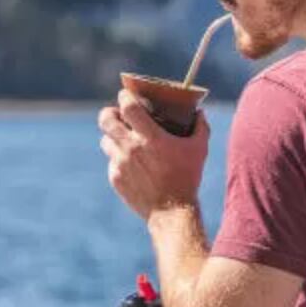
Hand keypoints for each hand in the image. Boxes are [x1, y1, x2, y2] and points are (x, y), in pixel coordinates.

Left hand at [98, 89, 209, 220]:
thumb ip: (200, 127)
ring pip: (105, 140)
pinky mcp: (115, 178)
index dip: (124, 96)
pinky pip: (111, 161)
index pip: (127, 106)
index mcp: (150, 137)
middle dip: (110, 113)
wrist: (171, 211)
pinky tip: (131, 163)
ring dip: (113, 137)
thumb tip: (199, 112)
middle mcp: (131, 148)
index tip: (127, 95)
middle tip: (119, 115)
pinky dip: (119, 159)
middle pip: (106, 119)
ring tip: (125, 140)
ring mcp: (120, 164)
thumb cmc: (188, 177)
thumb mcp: (199, 149)